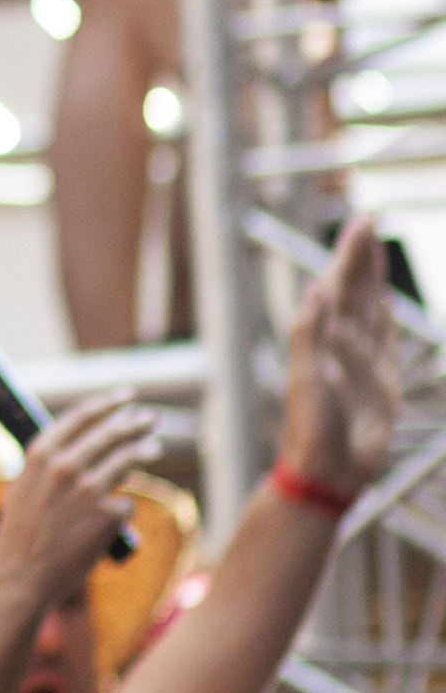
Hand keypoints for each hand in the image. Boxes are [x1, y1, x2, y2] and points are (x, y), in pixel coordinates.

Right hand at [0, 389, 162, 605]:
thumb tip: (77, 448)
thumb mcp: (23, 488)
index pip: (81, 417)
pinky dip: (121, 506)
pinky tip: (115, 515)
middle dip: (134, 422)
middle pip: (111, 433)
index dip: (107, 403)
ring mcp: (89, 491)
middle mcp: (65, 467)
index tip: (125, 395)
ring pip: (128, 460)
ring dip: (144, 450)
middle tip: (149, 418)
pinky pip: (125, 503)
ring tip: (153, 448)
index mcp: (39, 455)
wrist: (21, 575)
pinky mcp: (108, 516)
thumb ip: (47, 466)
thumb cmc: (20, 533)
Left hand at [279, 218, 398, 502]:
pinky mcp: (378, 381)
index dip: (349, 254)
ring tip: (376, 251)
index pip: (338, 283)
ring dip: (371, 279)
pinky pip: (383, 340)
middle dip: (360, 256)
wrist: (328, 470)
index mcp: (321, 337)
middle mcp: (340, 342)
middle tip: (369, 221)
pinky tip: (383, 303)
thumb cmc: (312, 427)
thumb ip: (311, 334)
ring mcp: (360, 360)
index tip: (361, 223)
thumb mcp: (308, 377)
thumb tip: (315, 288)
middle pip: (353, 288)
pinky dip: (384, 319)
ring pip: (368, 308)